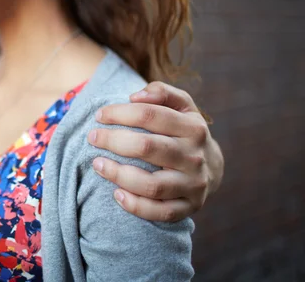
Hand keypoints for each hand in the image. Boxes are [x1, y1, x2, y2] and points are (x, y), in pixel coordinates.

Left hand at [88, 82, 223, 221]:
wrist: (212, 168)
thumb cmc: (184, 131)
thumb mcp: (182, 106)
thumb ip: (161, 92)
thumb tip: (135, 96)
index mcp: (193, 127)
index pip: (150, 115)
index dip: (120, 113)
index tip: (99, 115)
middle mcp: (194, 157)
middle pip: (147, 147)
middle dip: (113, 141)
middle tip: (92, 137)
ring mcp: (193, 185)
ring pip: (151, 185)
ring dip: (118, 175)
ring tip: (97, 165)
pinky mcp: (188, 207)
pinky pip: (160, 212)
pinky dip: (136, 206)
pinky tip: (116, 194)